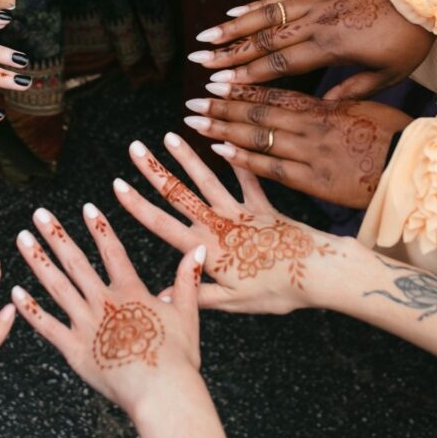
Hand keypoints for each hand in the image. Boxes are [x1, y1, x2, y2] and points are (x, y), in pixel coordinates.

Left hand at [12, 203, 206, 416]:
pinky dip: (29, 309)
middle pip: (76, 262)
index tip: (87, 207)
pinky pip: (46, 325)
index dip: (99, 228)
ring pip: (56, 285)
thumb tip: (197, 250)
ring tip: (22, 239)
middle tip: (39, 214)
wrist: (162, 393)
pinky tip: (14, 292)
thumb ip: (188, 280)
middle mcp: (104, 302)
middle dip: (56, 235)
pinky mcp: (74, 349)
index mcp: (130, 293)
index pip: (113, 252)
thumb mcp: (188, 315)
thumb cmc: (178, 360)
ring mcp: (86, 324)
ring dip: (38, 260)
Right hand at [115, 133, 341, 315]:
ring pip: (207, 179)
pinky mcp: (263, 207)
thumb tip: (159, 298)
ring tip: (169, 136)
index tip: (117, 184)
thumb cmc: (276, 292)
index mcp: (205, 248)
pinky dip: (236, 163)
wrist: (319, 273)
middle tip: (133, 148)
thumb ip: (196, 295)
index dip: (137, 204)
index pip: (161, 223)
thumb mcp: (233, 302)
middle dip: (153, 170)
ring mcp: (240, 211)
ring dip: (186, 157)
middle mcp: (217, 224)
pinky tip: (225, 146)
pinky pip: (247, 180)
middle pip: (178, 193)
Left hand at [185, 84, 411, 208]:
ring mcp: (311, 153)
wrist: (418, 168)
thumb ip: (336, 102)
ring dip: (222, 129)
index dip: (241, 89)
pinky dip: (245, 158)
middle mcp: (311, 126)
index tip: (214, 82)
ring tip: (193, 123)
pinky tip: (220, 150)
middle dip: (221, 107)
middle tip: (191, 102)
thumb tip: (319, 97)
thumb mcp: (366, 108)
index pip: (273, 96)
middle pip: (257, 113)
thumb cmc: (396, 137)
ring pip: (258, 137)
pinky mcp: (315, 181)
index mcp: (323, 107)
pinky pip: (272, 168)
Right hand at [188, 0, 434, 97]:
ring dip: (232, 26)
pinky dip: (255, 4)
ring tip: (204, 35)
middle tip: (197, 59)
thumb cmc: (409, 39)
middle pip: (263, 39)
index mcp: (332, 46)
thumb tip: (322, 106)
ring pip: (265, 15)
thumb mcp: (388, 74)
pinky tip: (233, 9)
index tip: (219, 84)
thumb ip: (352, 90)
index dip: (247, 75)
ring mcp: (316, 2)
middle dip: (227, 51)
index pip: (280, 63)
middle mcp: (317, 22)